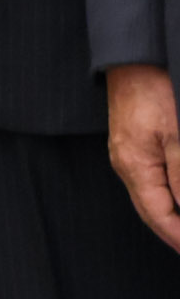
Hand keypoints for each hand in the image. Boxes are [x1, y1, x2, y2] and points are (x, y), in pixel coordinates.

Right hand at [108, 64, 179, 253]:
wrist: (133, 61)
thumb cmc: (154, 93)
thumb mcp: (177, 138)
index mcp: (134, 167)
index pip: (157, 216)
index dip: (178, 237)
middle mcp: (125, 164)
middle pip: (150, 211)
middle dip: (174, 232)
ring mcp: (125, 154)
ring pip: (149, 198)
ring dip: (170, 217)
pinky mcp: (131, 144)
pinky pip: (147, 182)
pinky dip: (164, 197)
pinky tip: (176, 200)